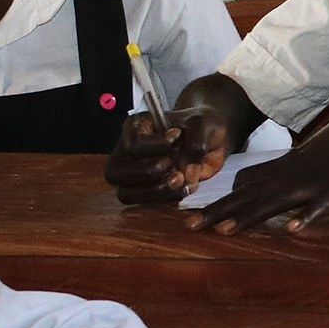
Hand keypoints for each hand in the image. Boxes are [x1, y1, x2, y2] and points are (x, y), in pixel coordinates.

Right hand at [107, 109, 232, 205]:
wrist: (212, 137)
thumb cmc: (200, 124)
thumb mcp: (202, 124)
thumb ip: (196, 144)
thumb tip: (188, 174)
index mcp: (135, 127)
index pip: (132, 144)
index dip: (156, 146)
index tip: (177, 138)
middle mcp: (128, 150)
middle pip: (116, 171)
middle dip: (149, 172)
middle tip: (176, 167)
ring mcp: (135, 172)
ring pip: (126, 193)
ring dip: (156, 191)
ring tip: (182, 180)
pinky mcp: (148, 189)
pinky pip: (146, 204)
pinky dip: (167, 199)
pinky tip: (187, 187)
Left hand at [192, 96, 328, 233]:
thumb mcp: (322, 154)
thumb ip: (302, 170)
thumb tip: (287, 188)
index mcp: (291, 167)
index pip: (247, 184)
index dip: (221, 200)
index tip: (192, 213)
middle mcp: (297, 175)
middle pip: (252, 195)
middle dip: (219, 211)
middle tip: (188, 226)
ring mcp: (320, 182)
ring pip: (277, 201)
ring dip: (250, 216)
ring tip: (224, 230)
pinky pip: (322, 206)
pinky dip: (307, 216)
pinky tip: (292, 229)